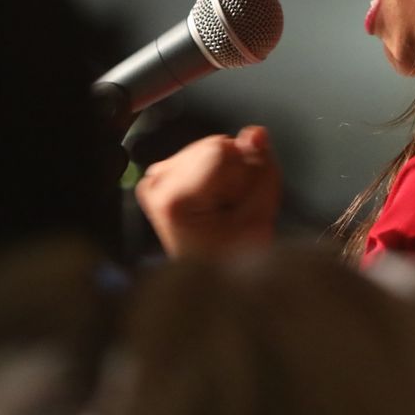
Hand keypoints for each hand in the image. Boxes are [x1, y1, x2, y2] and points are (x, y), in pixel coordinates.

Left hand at [135, 125, 280, 256]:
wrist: (209, 279)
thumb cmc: (230, 258)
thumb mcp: (258, 217)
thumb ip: (260, 169)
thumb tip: (255, 135)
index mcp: (174, 199)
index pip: (220, 150)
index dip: (244, 172)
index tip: (242, 201)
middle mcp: (156, 186)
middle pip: (214, 146)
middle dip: (234, 171)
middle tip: (234, 207)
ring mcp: (154, 182)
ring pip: (209, 147)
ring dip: (226, 172)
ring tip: (224, 206)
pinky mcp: (158, 178)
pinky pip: (199, 154)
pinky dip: (213, 172)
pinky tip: (213, 199)